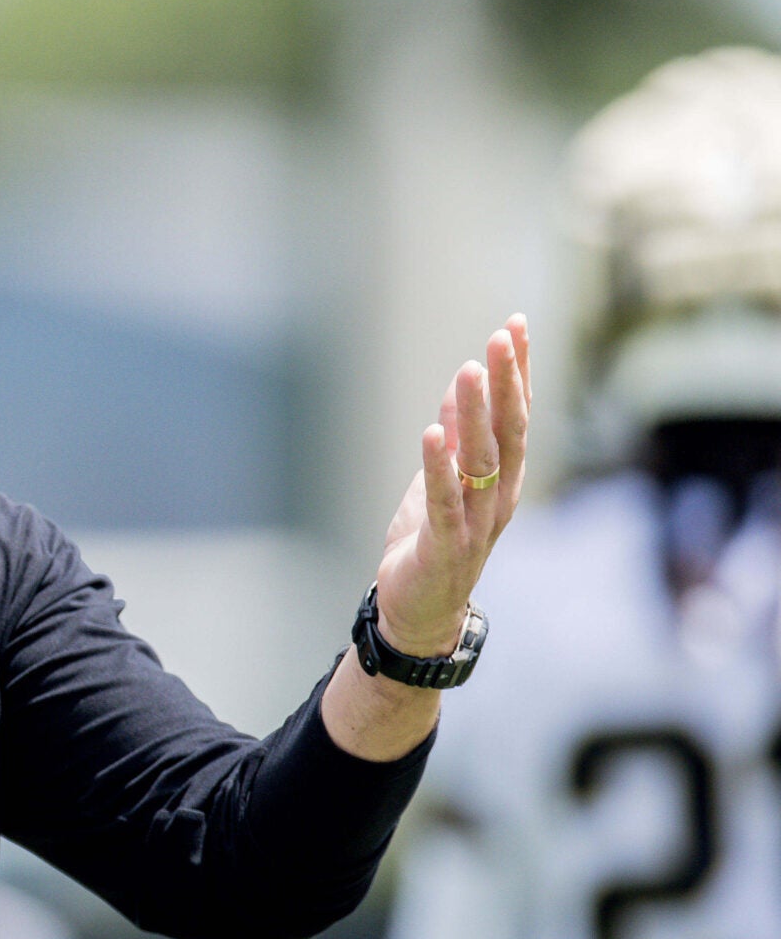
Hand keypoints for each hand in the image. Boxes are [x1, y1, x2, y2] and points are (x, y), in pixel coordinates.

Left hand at [373, 316, 530, 657]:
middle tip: (502, 336)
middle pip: (507, 432)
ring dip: (473, 414)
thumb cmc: (433, 544)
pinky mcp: (443, 544)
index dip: (517, 372)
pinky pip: (441, 500)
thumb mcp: (442, 484)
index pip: (516, 416)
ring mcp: (474, 522)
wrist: (420, 612)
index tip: (515, 326)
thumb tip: (455, 397)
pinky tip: (431, 432)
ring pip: (479, 461)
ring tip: (468, 370)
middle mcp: (497, 497)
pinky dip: (437, 466)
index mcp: (501, 479)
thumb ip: (453, 445)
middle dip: (506, 383)